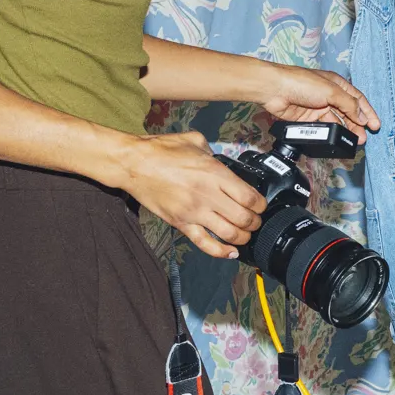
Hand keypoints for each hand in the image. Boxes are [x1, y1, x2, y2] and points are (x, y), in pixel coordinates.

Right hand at [119, 132, 266, 260]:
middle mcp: (208, 195)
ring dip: (242, 238)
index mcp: (215, 173)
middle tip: (255, 221)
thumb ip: (213, 152)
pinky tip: (230, 253)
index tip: (260, 205)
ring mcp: (194, 212)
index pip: (250, 197)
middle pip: (243, 218)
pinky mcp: (181, 223)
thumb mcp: (195, 140)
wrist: (134, 164)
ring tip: (244, 235)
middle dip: (254, 222)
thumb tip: (221, 161)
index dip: (260, 205)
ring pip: (229, 234)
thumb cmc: (162, 150)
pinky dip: (221, 252)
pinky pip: (205, 244)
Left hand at [261, 64, 380, 133]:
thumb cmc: (301, 83)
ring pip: (337, 122)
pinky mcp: (308, 118)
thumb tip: (361, 116)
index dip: (367, 112)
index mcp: (336, 84)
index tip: (375, 125)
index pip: (357, 99)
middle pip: (349, 112)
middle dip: (358, 125)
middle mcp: (329, 95)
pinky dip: (332, 133)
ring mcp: (318, 107)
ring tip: (354, 141)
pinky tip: (337, 139)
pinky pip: (324, 128)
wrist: (275, 90)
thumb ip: (348, 104)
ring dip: (346, 131)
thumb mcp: (331, 91)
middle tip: (364, 138)